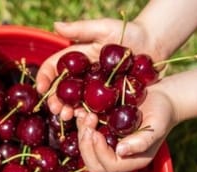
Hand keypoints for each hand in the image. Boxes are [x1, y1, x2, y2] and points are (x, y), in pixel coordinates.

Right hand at [36, 19, 156, 119]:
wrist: (155, 45)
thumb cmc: (130, 32)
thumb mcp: (104, 28)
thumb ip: (80, 28)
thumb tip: (55, 26)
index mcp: (76, 60)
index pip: (53, 69)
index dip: (44, 78)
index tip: (41, 88)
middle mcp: (82, 76)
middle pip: (61, 90)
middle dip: (54, 100)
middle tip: (55, 108)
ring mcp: (94, 90)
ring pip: (76, 102)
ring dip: (68, 111)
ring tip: (67, 116)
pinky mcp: (109, 100)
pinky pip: (96, 110)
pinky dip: (88, 116)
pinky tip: (85, 120)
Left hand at [75, 85, 176, 171]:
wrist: (160, 97)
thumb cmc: (163, 112)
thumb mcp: (157, 125)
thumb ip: (142, 141)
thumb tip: (121, 151)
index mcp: (132, 161)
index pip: (108, 165)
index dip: (99, 150)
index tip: (95, 132)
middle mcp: (117, 157)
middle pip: (92, 162)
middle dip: (86, 144)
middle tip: (88, 121)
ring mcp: (108, 145)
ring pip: (85, 149)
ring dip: (82, 133)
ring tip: (87, 114)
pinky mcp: (102, 133)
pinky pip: (85, 135)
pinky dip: (80, 125)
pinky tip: (82, 111)